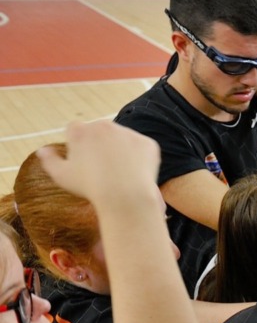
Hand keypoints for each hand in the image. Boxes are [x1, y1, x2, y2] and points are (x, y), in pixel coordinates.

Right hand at [38, 122, 163, 211]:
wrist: (125, 197)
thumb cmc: (90, 188)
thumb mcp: (62, 176)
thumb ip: (50, 160)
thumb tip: (43, 150)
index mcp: (80, 131)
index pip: (75, 130)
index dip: (78, 145)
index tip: (84, 161)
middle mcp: (103, 126)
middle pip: (100, 132)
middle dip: (100, 146)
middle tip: (104, 169)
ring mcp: (127, 133)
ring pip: (122, 139)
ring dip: (120, 150)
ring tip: (120, 174)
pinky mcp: (147, 143)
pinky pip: (142, 149)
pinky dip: (139, 159)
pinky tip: (135, 174)